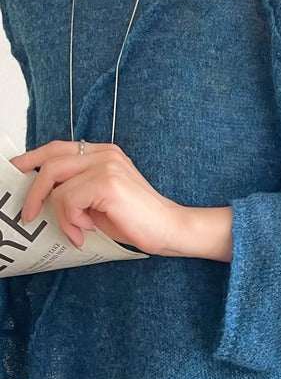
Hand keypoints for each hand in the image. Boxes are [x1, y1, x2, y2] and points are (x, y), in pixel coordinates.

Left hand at [8, 140, 186, 255]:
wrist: (167, 228)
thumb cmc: (135, 218)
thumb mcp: (99, 200)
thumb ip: (76, 188)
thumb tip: (43, 194)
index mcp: (105, 153)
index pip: (58, 147)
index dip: (33, 157)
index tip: (15, 170)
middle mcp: (105, 153)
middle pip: (51, 162)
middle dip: (33, 191)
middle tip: (28, 214)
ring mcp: (107, 166)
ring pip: (56, 185)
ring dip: (59, 215)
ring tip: (76, 230)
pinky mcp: (107, 183)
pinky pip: (68, 201)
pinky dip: (70, 222)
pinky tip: (85, 231)